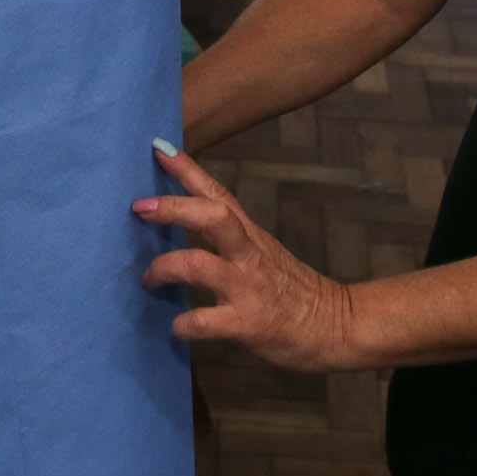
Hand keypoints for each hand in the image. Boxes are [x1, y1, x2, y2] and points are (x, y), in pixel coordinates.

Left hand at [135, 145, 362, 372]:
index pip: (218, 193)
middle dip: (172, 208)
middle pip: (212, 216)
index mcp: (251, 236)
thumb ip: (230, 240)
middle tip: (140, 208)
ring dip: (164, 268)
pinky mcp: (248, 323)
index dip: (187, 170)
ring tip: (149, 279)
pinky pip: (205, 321)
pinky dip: (183, 324)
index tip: (158, 148)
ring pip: (199, 264)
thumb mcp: (264, 254)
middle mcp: (248, 255)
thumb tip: (186, 224)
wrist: (337, 326)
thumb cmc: (292, 292)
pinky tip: (177, 327)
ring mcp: (248, 288)